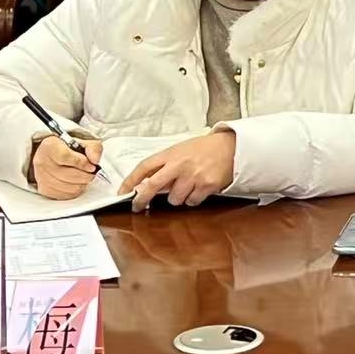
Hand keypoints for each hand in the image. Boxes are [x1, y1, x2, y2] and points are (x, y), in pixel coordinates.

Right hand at [31, 136, 103, 200]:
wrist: (54, 155)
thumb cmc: (68, 149)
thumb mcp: (83, 142)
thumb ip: (93, 148)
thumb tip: (95, 160)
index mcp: (50, 146)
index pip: (65, 157)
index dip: (81, 163)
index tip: (91, 165)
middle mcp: (42, 161)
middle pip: (68, 174)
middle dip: (85, 175)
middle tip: (91, 172)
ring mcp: (41, 177)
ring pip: (68, 187)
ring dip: (81, 183)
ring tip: (84, 176)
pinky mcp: (44, 189)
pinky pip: (64, 195)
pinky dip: (75, 190)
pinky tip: (77, 183)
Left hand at [121, 132, 236, 209]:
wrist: (232, 146)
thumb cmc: (205, 149)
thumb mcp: (181, 150)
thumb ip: (165, 165)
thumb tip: (147, 185)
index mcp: (172, 154)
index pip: (144, 167)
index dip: (130, 181)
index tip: (122, 192)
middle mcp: (180, 164)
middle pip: (152, 186)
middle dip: (141, 199)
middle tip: (138, 206)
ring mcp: (194, 176)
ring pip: (174, 199)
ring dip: (177, 197)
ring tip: (187, 185)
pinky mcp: (206, 186)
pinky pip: (191, 202)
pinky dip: (193, 198)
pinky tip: (199, 188)